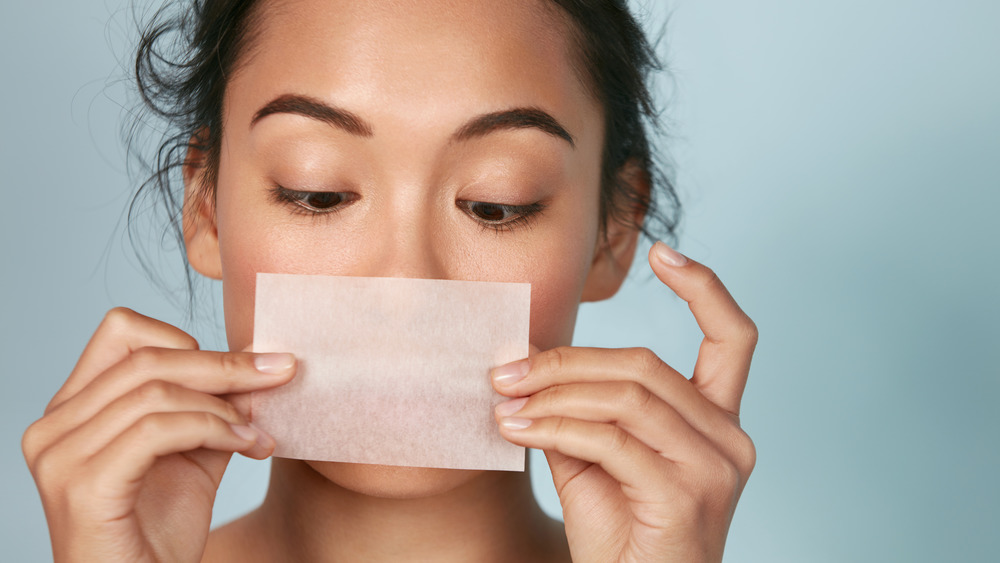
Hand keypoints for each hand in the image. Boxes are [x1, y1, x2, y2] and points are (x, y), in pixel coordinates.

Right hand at [22, 308, 295, 561]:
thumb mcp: (194, 453)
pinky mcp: (83, 486)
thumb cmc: (160, 532)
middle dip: (224, 366)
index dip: (188, 342)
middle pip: (147, 357)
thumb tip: (260, 362)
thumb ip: (214, 406)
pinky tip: (246, 446)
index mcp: (73, 409)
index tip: (243, 368)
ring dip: (224, 407)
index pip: (123, 331)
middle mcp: (54, 427)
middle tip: (280, 375)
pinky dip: (212, 430)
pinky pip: (156, 430)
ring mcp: (60, 456)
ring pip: (155, 392)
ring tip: (258, 432)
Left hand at [492, 242, 756, 561]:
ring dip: (553, 394)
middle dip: (565, 361)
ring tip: (505, 401)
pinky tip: (518, 430)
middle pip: (645, 365)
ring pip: (626, 396)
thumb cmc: (617, 531)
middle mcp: (729, 439)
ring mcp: (714, 469)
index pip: (734, 340)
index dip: (706, 289)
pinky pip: (610, 440)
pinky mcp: (685, 497)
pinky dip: (554, 428)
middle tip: (506, 370)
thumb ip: (580, 405)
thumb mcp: (595, 455)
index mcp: (717, 422)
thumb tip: (529, 354)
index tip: (665, 253)